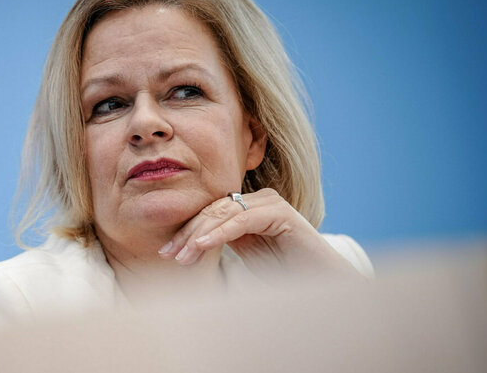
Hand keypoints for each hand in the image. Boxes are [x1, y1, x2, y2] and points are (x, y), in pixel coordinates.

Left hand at [157, 188, 361, 280]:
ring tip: (182, 256)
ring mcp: (270, 204)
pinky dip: (220, 233)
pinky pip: (243, 220)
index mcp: (247, 209)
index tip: (165, 252)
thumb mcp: (244, 256)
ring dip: (199, 236)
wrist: (320, 284)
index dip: (186, 232)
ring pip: (224, 213)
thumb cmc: (283, 273)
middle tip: (168, 254)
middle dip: (187, 234)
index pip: (208, 214)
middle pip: (212, 211)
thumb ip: (221, 243)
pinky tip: (202, 246)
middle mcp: (258, 201)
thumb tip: (185, 247)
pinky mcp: (281, 213)